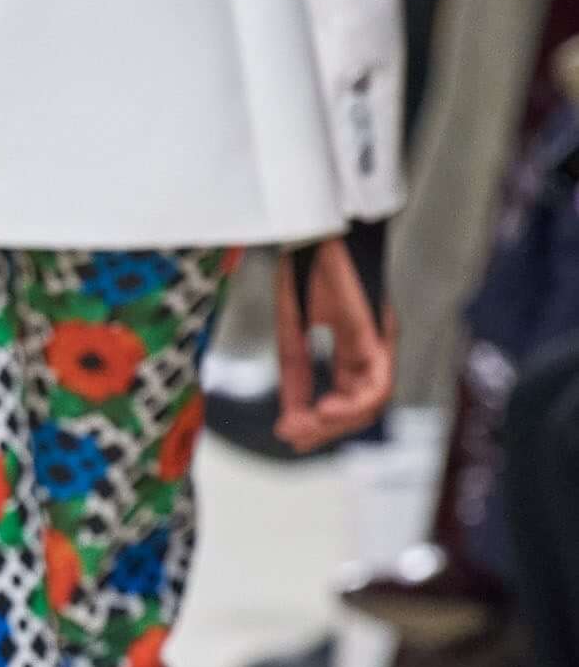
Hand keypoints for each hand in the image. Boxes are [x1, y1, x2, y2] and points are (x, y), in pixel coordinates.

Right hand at [276, 236, 396, 452]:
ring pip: (372, 404)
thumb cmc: (306, 268)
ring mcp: (379, 343)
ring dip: (337, 423)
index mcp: (355, 349)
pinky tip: (324, 409)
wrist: (313, 230)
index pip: (348, 400)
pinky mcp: (376, 335)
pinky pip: (377, 385)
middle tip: (292, 435)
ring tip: (305, 424)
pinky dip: (352, 406)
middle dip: (326, 430)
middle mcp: (373, 350)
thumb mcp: (293, 333)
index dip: (321, 426)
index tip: (287, 435)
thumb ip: (296, 375)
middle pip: (361, 409)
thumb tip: (291, 419)